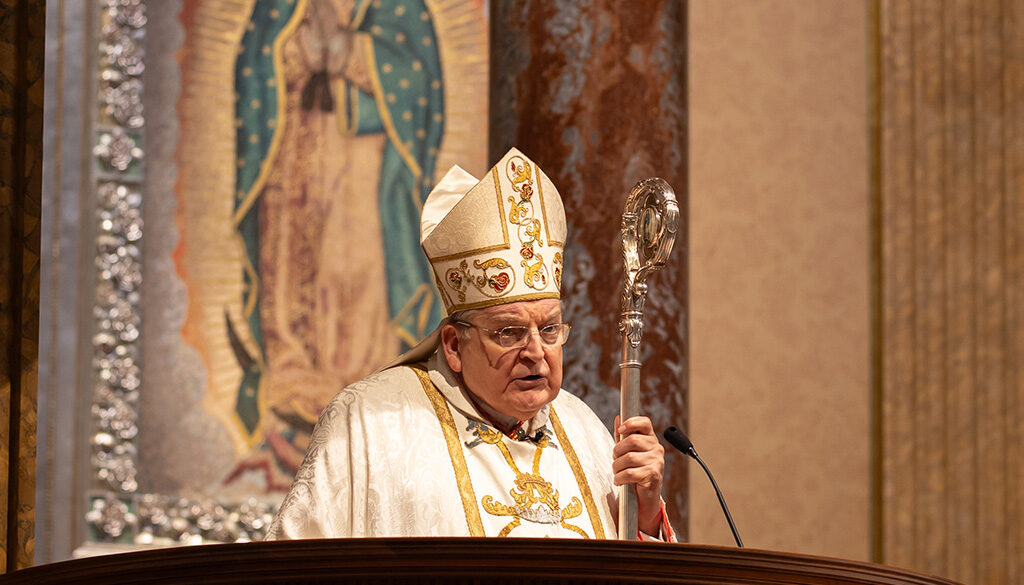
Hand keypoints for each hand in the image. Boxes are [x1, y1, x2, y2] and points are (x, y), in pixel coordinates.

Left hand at [613, 415, 664, 536]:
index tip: (621, 430)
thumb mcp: (629, 452)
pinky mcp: (653, 475)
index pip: (645, 423)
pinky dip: (620, 478)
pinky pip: (630, 473)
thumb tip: (618, 418)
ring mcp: (656, 462)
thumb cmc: (636, 470)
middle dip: (617, 450)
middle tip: (615, 459)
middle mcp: (656, 449)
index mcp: (651, 440)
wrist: (646, 495)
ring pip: (629, 458)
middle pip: (632, 440)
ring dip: (617, 467)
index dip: (631, 423)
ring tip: (617, 472)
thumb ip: (623, 436)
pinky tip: (620, 480)